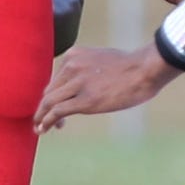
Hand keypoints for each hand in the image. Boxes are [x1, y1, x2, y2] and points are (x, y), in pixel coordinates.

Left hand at [35, 44, 176, 130]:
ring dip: (42, 117)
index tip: (52, 108)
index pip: (55, 79)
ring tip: (39, 128)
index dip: (52, 95)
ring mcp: (77, 83)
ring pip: (49, 102)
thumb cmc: (130, 66)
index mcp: (74, 55)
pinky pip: (58, 112)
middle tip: (41, 121)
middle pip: (50, 91)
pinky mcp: (85, 100)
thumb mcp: (101, 59)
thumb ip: (88, 68)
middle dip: (44, 108)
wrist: (145, 69)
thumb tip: (84, 84)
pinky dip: (47, 121)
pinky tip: (45, 129)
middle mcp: (71, 67)